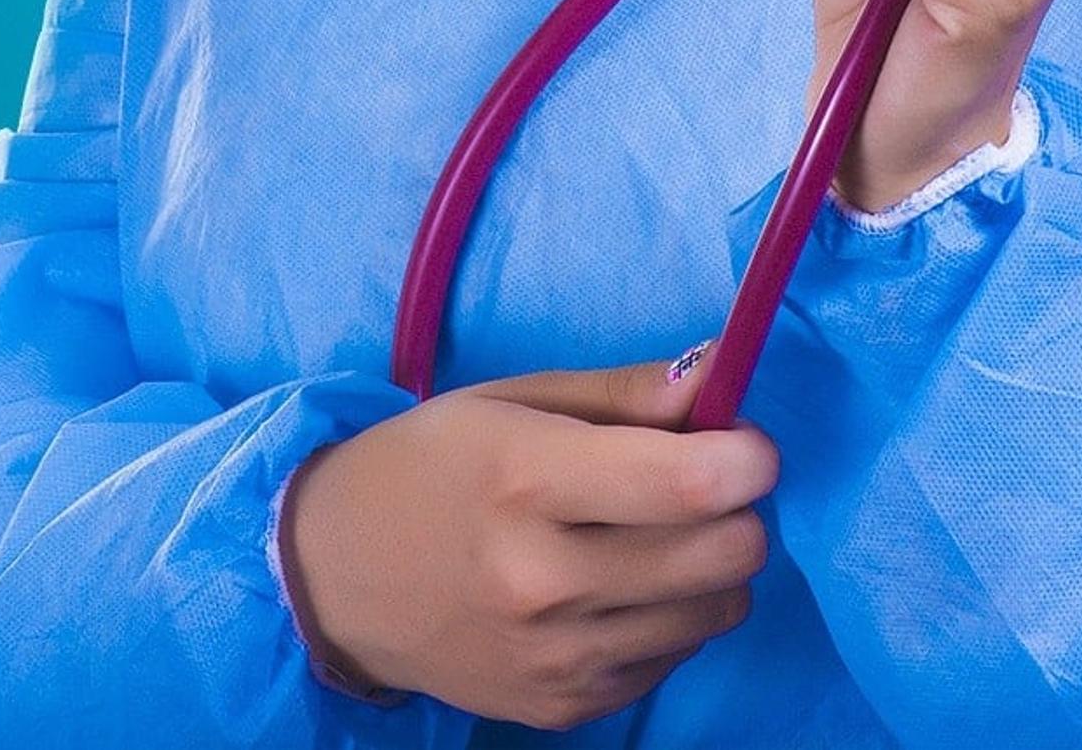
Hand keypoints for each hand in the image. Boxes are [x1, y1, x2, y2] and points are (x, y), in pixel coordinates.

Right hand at [278, 353, 776, 728]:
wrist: (334, 579)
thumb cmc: (428, 468)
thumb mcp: (511, 402)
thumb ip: (625, 392)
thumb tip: (723, 371)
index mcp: (526, 480)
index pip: (691, 483)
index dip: (747, 458)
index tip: (742, 443)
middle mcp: (544, 580)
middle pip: (726, 554)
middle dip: (739, 511)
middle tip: (699, 488)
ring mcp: (555, 658)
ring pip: (717, 612)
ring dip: (710, 569)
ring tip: (651, 539)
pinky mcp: (563, 709)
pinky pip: (673, 659)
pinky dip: (666, 621)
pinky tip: (613, 591)